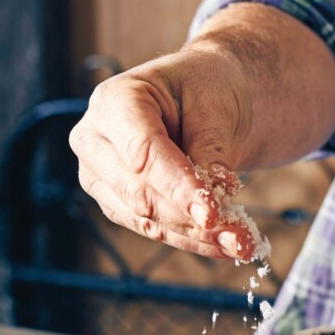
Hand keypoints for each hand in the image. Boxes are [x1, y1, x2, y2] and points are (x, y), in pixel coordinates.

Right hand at [69, 46, 258, 259]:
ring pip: (146, 219)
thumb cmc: (204, 89)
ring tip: (241, 244)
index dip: (177, 187)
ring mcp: (99, 177)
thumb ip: (211, 150)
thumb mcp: (216, 106)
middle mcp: (94, 141)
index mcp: (113, 102)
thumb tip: (217, 194)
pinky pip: (152, 229)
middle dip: (191, 219)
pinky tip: (225, 246)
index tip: (212, 214)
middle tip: (240, 238)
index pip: (143, 153)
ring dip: (196, 237)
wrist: (198, 100)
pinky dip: (191, 239)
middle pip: (139, 193)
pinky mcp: (115, 204)